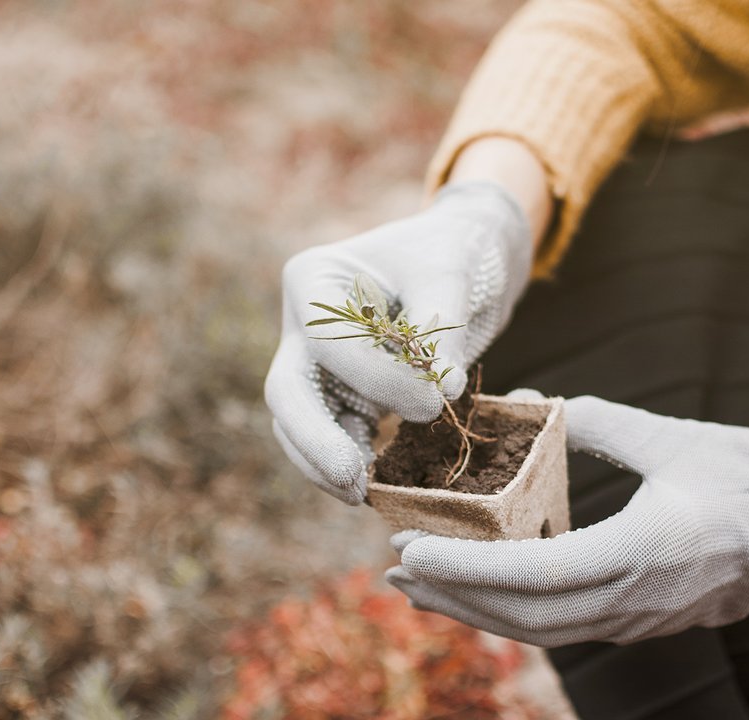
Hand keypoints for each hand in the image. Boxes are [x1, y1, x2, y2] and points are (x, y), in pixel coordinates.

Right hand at [264, 181, 532, 503]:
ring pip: (298, 423)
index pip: (328, 342)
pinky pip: (330, 435)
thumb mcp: (451, 274)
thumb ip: (442, 329)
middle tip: (353, 480)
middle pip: (288, 391)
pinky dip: (347, 461)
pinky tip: (372, 488)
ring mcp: (315, 362)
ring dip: (324, 463)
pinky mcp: (339, 394)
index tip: (433, 402)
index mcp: (314, 278)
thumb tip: (445, 388)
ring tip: (361, 495)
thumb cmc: (450, 252)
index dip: (377, 379)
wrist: (461, 258)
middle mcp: (302, 323)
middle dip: (314, 440)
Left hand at [386, 396, 748, 645]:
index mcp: (643, 551)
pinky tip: (479, 594)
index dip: (467, 571)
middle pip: (525, 616)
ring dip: (475, 611)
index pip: (535, 574)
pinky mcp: (640, 618)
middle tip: (395, 570)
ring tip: (420, 589)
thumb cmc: (747, 472)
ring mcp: (639, 618)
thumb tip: (533, 400)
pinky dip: (512, 613)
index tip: (412, 553)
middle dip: (454, 597)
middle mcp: (636, 598)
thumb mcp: (669, 437)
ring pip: (541, 630)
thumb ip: (596, 421)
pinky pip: (564, 626)